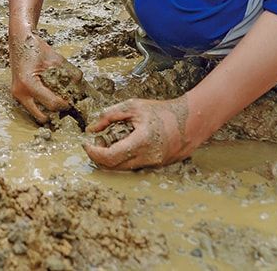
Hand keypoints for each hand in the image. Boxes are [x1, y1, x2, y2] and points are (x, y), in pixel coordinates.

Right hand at [9, 30, 69, 122]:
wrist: (19, 39)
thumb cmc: (35, 47)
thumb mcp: (56, 59)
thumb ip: (70, 73)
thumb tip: (81, 87)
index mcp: (29, 84)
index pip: (51, 104)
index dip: (64, 104)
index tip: (72, 101)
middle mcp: (20, 92)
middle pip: (41, 116)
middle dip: (55, 112)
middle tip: (64, 105)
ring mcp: (16, 94)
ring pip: (35, 112)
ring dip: (47, 109)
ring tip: (57, 99)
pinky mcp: (17, 93)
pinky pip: (31, 105)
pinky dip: (41, 103)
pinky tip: (49, 93)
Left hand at [83, 96, 206, 169]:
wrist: (190, 122)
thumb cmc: (161, 111)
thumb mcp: (133, 107)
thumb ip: (110, 116)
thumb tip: (91, 128)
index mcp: (141, 142)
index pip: (111, 157)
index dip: (94, 152)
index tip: (86, 144)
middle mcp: (148, 158)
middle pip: (115, 167)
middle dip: (100, 156)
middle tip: (96, 142)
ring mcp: (153, 165)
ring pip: (123, 169)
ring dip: (111, 158)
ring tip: (108, 141)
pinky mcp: (156, 166)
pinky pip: (133, 166)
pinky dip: (123, 159)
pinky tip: (121, 145)